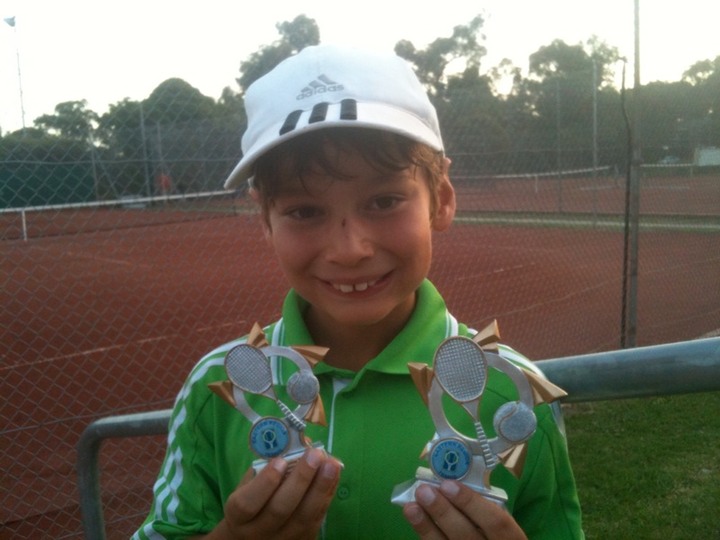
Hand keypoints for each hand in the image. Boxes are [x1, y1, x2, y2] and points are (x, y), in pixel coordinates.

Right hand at [202, 448, 341, 538]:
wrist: (256, 537)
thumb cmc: (253, 502)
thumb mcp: (249, 486)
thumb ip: (265, 469)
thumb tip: (294, 445)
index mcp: (238, 517)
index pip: (247, 504)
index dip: (265, 483)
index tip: (280, 461)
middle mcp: (258, 533)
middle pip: (280, 510)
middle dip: (300, 479)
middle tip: (314, 454)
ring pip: (304, 517)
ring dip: (320, 487)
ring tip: (331, 464)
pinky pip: (317, 519)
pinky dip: (327, 494)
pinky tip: (333, 475)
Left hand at [403, 480, 526, 539]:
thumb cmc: (497, 537)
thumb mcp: (500, 526)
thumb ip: (484, 510)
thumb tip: (451, 484)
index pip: (496, 521)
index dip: (471, 502)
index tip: (448, 484)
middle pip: (467, 536)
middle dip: (443, 512)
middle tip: (423, 491)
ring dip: (426, 527)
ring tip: (411, 507)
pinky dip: (426, 537)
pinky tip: (416, 523)